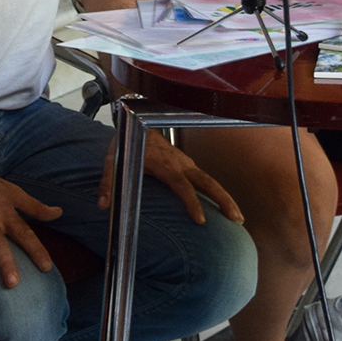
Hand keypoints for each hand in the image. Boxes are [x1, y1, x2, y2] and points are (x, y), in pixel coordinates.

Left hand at [101, 130, 243, 224]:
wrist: (137, 120)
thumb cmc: (126, 141)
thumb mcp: (112, 161)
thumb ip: (108, 184)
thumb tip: (103, 206)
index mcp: (164, 164)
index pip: (182, 186)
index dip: (191, 202)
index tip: (201, 220)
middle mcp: (180, 163)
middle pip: (207, 182)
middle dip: (223, 199)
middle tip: (236, 218)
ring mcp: (186, 163)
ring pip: (210, 180)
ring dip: (225, 197)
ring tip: (238, 218)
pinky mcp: (188, 164)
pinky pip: (206, 179)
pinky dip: (217, 192)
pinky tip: (224, 207)